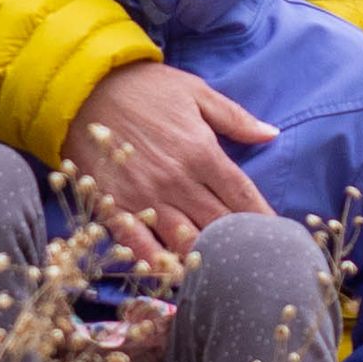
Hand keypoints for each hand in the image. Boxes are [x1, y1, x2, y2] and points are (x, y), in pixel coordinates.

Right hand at [64, 62, 277, 261]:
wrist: (86, 86)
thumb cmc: (145, 88)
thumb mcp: (196, 92)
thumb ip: (235, 118)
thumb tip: (271, 133)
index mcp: (203, 152)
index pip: (243, 197)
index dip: (262, 219)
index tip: (276, 236)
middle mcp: (178, 181)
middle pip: (220, 225)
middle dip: (240, 243)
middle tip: (254, 258)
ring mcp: (146, 197)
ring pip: (186, 242)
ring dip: (206, 258)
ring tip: (222, 272)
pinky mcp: (116, 206)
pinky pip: (141, 245)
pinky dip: (158, 264)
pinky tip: (173, 275)